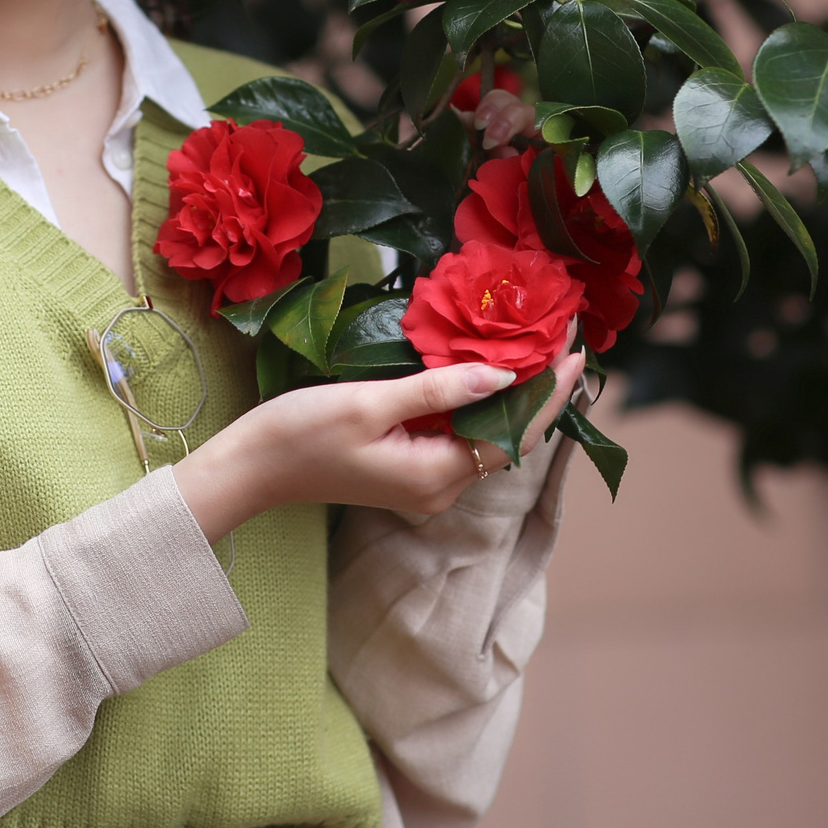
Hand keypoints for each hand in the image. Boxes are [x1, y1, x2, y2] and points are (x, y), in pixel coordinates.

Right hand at [171, 349, 583, 542]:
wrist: (250, 468)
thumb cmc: (299, 433)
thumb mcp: (369, 403)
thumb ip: (438, 390)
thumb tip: (502, 373)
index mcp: (436, 477)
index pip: (515, 435)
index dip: (549, 394)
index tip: (576, 351)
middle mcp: (440, 488)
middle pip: (508, 439)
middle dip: (539, 392)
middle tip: (564, 339)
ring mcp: (424, 483)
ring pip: (485, 438)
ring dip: (511, 397)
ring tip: (536, 349)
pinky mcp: (409, 471)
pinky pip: (460, 438)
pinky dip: (479, 406)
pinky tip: (486, 371)